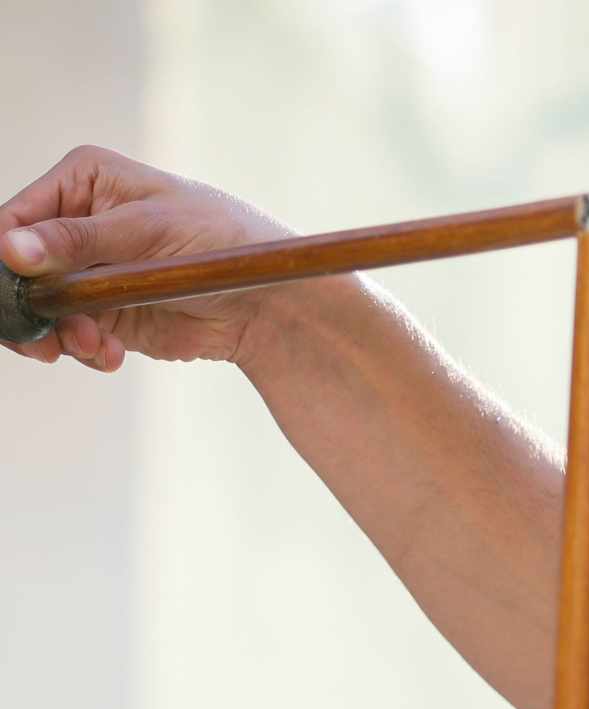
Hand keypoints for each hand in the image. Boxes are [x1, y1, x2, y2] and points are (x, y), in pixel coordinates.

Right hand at [1, 143, 294, 372]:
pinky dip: (85, 350)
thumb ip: (78, 242)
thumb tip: (12, 249)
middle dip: (28, 306)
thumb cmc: (222, 241)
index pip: (14, 218)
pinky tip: (111, 354)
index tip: (15, 291)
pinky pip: (73, 336)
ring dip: (59, 334)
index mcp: (82, 182)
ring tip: (93, 346)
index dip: (6, 257)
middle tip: (43, 339)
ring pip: (41, 308)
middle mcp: (76, 224)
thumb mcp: (148, 230)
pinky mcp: (107, 314)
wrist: (272, 301)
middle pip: (18, 268)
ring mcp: (89, 272)